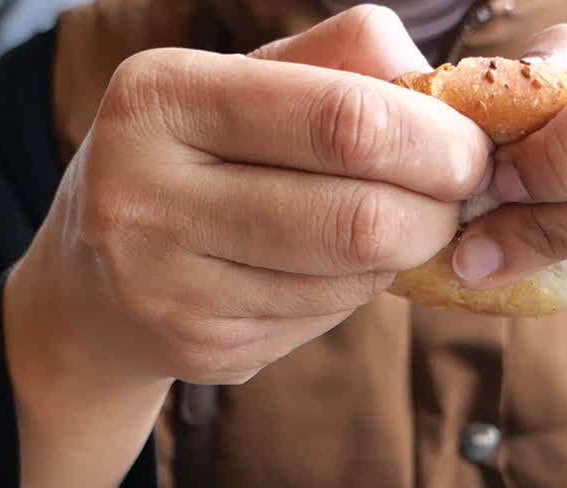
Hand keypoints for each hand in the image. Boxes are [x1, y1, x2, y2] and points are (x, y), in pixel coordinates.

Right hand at [15, 5, 490, 388]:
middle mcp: (146, 190)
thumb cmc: (198, 155)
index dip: (435, 142)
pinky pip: (325, 320)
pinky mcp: (197, 348)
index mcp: (163, 95)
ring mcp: (166, 283)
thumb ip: (346, 60)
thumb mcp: (247, 81)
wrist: (94, 278)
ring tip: (387, 226)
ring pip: (350, 278)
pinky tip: (331, 268)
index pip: (341, 120)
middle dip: (437, 213)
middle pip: (357, 217)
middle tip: (457, 201)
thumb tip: (452, 85)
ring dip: (398, 255)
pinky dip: (355, 293)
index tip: (472, 152)